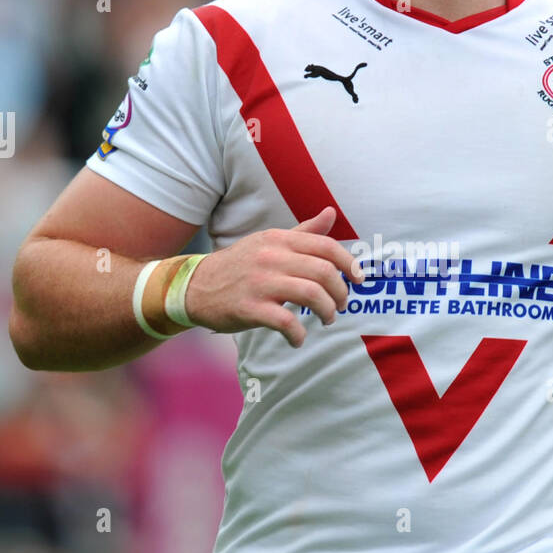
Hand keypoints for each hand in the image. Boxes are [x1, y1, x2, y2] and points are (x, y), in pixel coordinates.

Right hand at [184, 206, 363, 347]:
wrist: (194, 286)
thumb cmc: (240, 266)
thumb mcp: (269, 243)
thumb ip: (303, 232)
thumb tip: (331, 213)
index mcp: (278, 239)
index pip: (325, 247)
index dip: (349, 264)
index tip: (358, 280)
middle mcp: (271, 257)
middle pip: (323, 272)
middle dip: (340, 292)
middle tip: (340, 305)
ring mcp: (259, 283)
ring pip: (311, 295)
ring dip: (327, 312)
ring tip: (327, 320)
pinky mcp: (249, 308)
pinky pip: (286, 322)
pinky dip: (299, 334)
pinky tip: (298, 339)